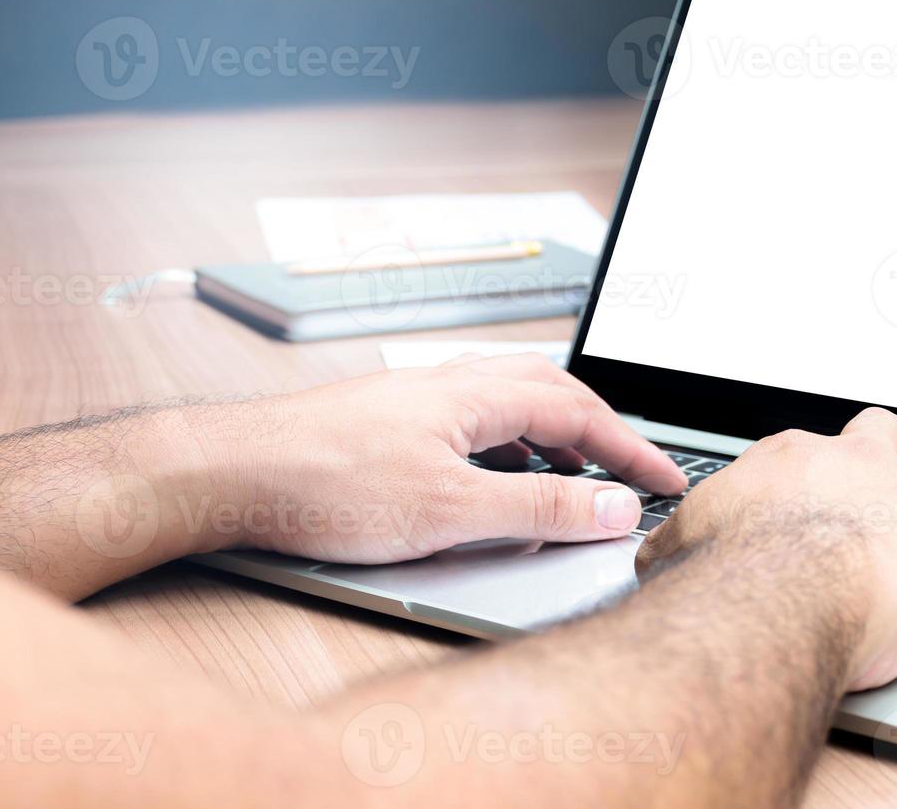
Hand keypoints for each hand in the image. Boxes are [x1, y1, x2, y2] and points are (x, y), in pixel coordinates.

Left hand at [217, 354, 686, 563]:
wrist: (229, 472)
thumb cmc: (325, 483)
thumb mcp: (451, 511)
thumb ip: (539, 512)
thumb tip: (612, 507)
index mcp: (477, 394)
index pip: (580, 415)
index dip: (632, 450)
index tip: (667, 479)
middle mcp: (451, 385)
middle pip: (551, 392)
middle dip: (602, 429)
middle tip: (635, 468)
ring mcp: (419, 401)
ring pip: (509, 402)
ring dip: (555, 433)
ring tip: (577, 474)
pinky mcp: (391, 423)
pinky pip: (474, 422)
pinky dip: (510, 446)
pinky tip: (496, 480)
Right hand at [635, 408, 896, 690]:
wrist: (776, 602)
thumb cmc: (730, 579)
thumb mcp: (681, 549)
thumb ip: (682, 542)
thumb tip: (658, 554)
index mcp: (795, 461)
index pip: (815, 449)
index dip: (822, 475)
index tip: (817, 497)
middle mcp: (860, 466)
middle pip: (888, 431)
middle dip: (891, 456)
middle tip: (886, 490)